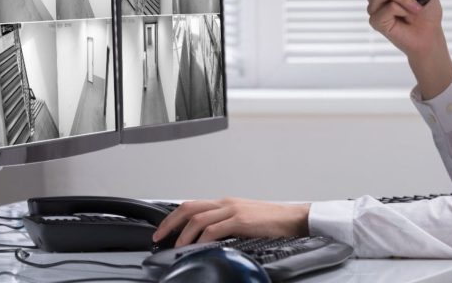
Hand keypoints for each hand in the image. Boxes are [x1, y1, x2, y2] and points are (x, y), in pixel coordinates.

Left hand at [152, 198, 310, 247]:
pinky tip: (197, 248)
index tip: (162, 230)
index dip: (173, 217)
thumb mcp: (243, 219)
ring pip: (198, 218)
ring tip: (176, 246)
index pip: (192, 205)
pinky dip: (202, 239)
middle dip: (170, 222)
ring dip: (183, 234)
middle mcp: (226, 203)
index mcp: (225, 203)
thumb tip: (206, 239)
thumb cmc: (271, 221)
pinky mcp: (241, 221)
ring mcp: (233, 210)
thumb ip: (225, 225)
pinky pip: (215, 229)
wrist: (293, 218)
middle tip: (159, 236)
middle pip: (189, 208)